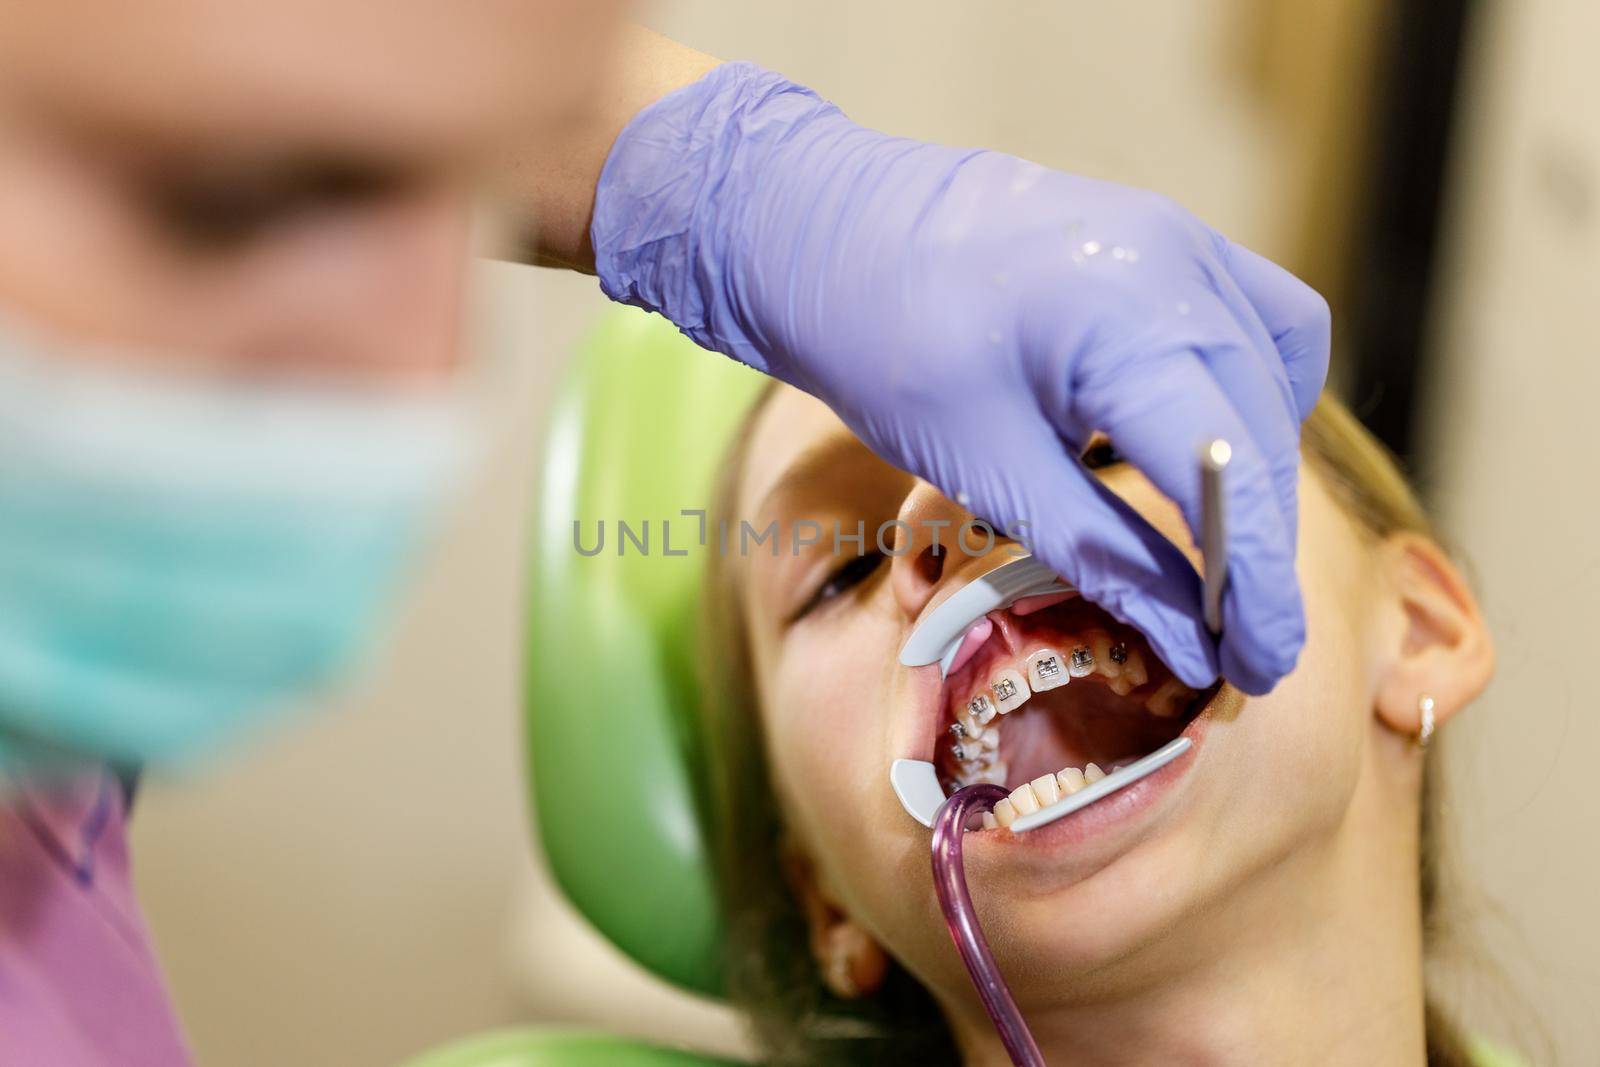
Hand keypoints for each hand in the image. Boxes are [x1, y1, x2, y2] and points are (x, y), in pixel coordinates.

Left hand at [592, 63, 1329, 694]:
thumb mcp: (985, 468)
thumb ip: (1102, 553)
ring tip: (1215, 561)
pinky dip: (1246, 396)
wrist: (821, 230)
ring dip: (1254, 476)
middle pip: (1262, 433)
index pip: (1233, 472)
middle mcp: (1180, 265)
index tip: (1266, 668)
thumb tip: (1195, 644)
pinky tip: (1208, 448)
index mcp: (1130, 320)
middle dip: (1258, 546)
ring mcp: (1181, 238)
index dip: (1260, 583)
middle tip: (1235, 643)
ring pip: (1271, 378)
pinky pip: (1253, 321)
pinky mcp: (1165, 238)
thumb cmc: (879, 346)